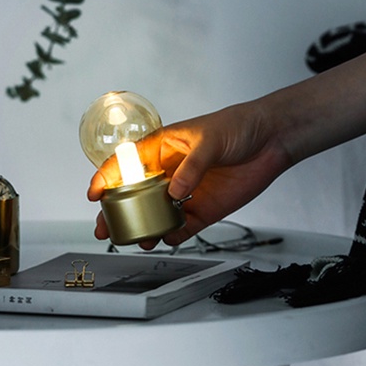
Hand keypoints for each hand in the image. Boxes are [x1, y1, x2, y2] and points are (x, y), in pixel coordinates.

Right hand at [87, 99, 291, 248]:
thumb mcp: (210, 139)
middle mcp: (170, 172)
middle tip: (104, 229)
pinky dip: (173, 235)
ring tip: (140, 239)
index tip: (94, 195)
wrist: (271, 139)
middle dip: (116, 213)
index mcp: (162, 148)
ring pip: (155, 215)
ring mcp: (185, 192)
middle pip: (134, 195)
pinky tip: (168, 238)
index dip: (105, 178)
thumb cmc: (237, 127)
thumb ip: (191, 166)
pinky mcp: (204, 209)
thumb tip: (173, 190)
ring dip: (145, 228)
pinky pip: (183, 227)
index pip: (126, 163)